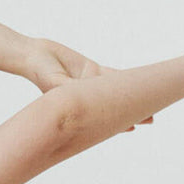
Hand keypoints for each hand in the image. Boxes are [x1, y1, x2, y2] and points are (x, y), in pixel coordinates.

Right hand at [25, 37, 154, 132]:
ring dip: (131, 97)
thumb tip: (82, 99)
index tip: (132, 128)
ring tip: (150, 104)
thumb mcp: (54, 85)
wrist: (33, 55)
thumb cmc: (40, 72)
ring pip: (115, 91)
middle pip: (113, 108)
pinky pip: (110, 75)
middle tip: (151, 119)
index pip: (102, 118)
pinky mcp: (90, 69)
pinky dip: (123, 79)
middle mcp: (86, 99)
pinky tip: (138, 82)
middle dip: (131, 114)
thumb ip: (68, 92)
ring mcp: (90, 84)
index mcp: (77, 108)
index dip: (118, 124)